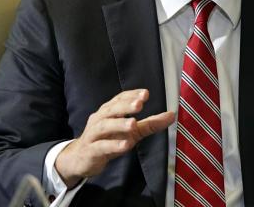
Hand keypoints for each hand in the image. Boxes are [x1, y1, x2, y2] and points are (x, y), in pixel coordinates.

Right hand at [55, 89, 174, 187]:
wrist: (81, 159)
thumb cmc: (107, 140)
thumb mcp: (131, 132)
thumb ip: (150, 124)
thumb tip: (172, 115)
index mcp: (108, 112)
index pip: (119, 99)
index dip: (131, 95)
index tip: (145, 93)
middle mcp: (99, 120)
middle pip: (111, 110)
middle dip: (125, 106)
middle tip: (139, 104)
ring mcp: (93, 135)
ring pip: (104, 126)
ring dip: (119, 124)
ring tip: (133, 123)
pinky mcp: (91, 151)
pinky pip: (101, 147)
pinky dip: (113, 145)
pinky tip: (126, 145)